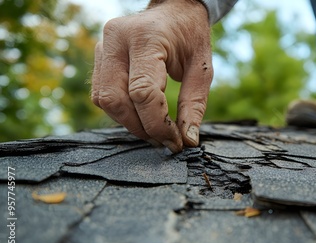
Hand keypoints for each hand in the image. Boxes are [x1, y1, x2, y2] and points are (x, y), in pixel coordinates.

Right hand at [91, 0, 212, 152]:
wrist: (175, 11)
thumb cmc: (191, 37)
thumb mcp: (202, 69)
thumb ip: (195, 105)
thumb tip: (188, 140)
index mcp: (147, 38)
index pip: (142, 92)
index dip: (157, 124)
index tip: (175, 141)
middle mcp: (117, 39)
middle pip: (116, 100)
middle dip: (141, 127)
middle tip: (164, 140)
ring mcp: (102, 46)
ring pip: (104, 100)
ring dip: (129, 122)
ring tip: (154, 129)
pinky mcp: (98, 55)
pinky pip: (101, 94)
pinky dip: (121, 111)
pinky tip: (141, 114)